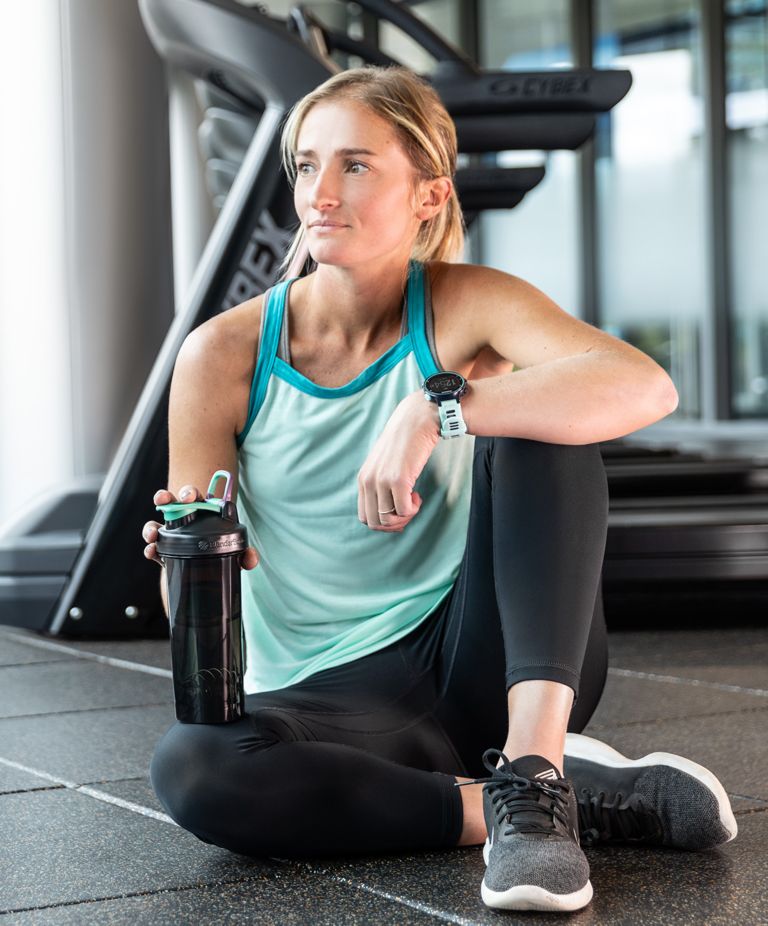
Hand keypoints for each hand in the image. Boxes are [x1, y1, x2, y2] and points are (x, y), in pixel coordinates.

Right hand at [142, 486, 259, 569]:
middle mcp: (183, 519)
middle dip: (166, 497)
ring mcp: (170, 535)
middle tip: (166, 501)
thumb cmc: (221, 552)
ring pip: (155, 523)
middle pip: (171, 503)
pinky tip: (152, 551)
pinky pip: (152, 546)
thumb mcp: (235, 552)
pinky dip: (150, 548)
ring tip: (153, 534)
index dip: (189, 493)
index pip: (194, 497)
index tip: (189, 497)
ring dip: (150, 525)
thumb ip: (245, 554)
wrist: (208, 572)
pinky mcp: (163, 551)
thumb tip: (251, 559)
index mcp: (201, 512)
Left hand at [357, 392, 439, 530]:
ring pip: (389, 519)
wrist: (417, 420)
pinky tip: (417, 494)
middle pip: (375, 522)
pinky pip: (404, 511)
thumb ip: (380, 485)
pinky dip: (413, 509)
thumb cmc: (405, 442)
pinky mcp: (398, 480)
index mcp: (363, 479)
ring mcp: (382, 481)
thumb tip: (390, 515)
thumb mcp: (384, 465)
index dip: (384, 522)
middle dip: (395, 523)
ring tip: (413, 499)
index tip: (398, 512)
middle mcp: (368, 481)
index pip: (365, 517)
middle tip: (408, 509)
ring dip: (405, 516)